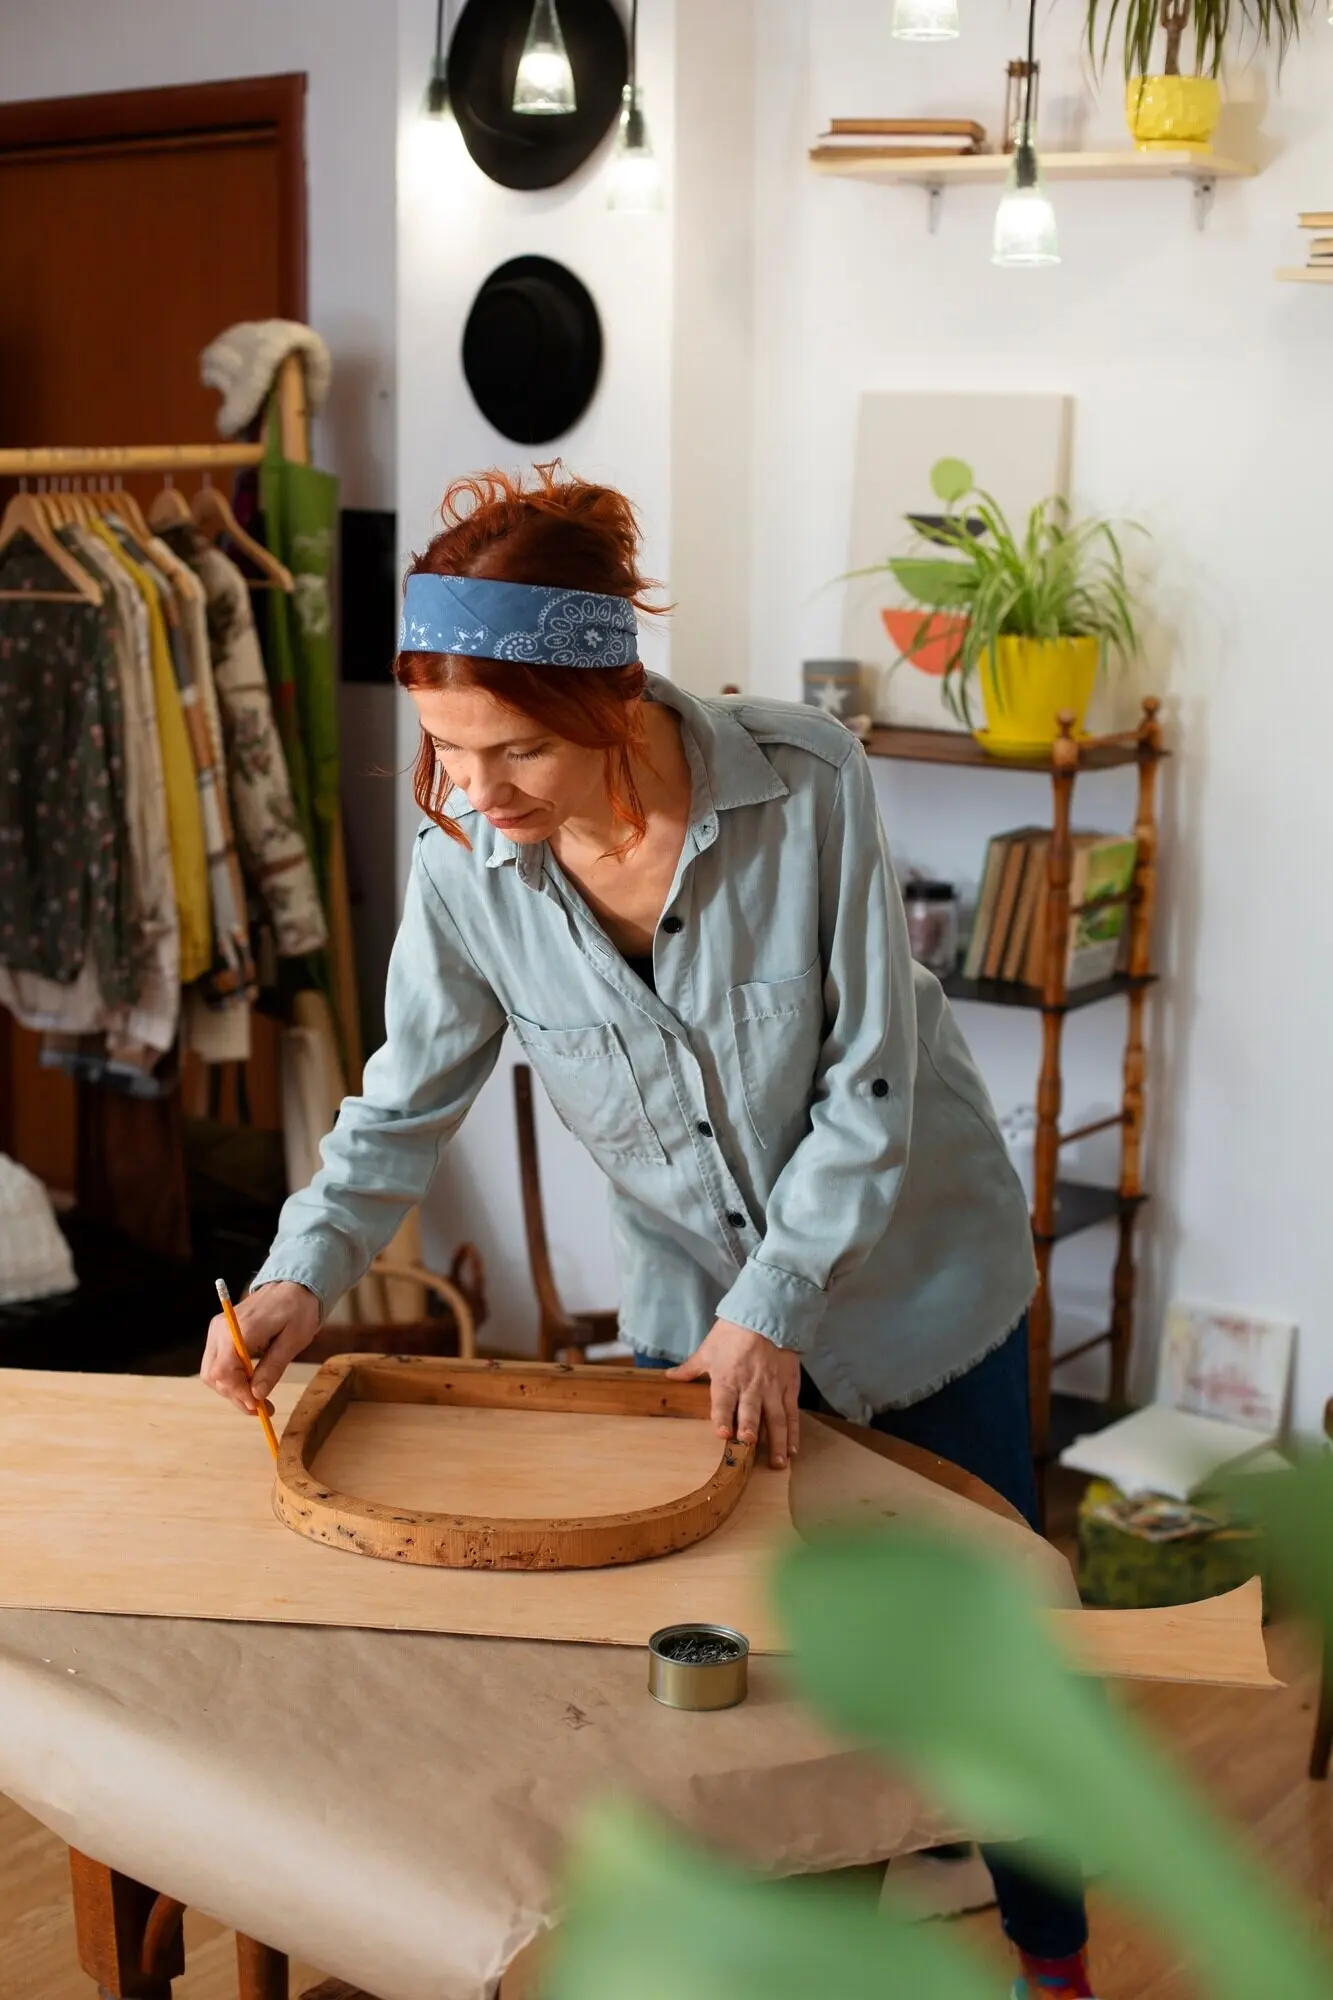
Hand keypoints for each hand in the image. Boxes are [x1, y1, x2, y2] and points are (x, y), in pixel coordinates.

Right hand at [201, 1281, 321, 1414]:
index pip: (223, 1371)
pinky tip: (251, 1385)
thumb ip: (273, 1368)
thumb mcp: (293, 1340)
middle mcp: (222, 1329)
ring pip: (212, 1372)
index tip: (258, 1405)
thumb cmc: (297, 1309)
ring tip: (258, 1400)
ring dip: (232, 1390)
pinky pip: (218, 1363)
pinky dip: (231, 1378)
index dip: (237, 1392)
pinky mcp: (221, 1333)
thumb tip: (257, 1395)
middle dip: (235, 1396)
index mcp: (240, 1328)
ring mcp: (218, 1330)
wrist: (292, 1285)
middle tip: (261, 1409)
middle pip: (213, 1375)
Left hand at [667, 1319, 800, 1469]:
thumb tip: (669, 1376)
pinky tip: (793, 1449)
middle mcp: (750, 1386)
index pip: (723, 1402)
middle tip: (751, 1447)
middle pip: (751, 1411)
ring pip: (776, 1418)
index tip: (723, 1434)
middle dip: (751, 1429)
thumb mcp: (708, 1349)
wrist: (766, 1314)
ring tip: (779, 1462)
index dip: (723, 1418)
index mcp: (727, 1378)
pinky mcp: (789, 1387)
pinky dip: (793, 1432)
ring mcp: (772, 1388)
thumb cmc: (733, 1332)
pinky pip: (792, 1413)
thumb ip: (690, 1368)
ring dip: (778, 1441)